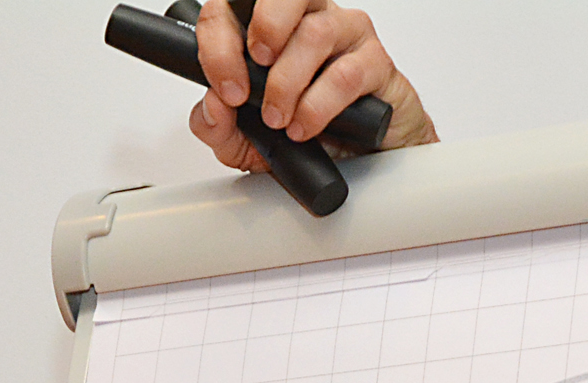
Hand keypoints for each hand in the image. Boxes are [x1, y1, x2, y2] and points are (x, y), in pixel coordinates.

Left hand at [190, 0, 436, 174]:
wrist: (356, 161)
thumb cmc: (301, 136)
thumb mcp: (243, 142)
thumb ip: (217, 126)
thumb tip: (212, 106)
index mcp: (271, 28)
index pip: (234, 5)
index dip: (219, 42)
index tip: (226, 89)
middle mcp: (309, 19)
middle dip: (262, 32)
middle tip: (253, 82)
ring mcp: (345, 35)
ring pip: (314, 33)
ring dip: (287, 84)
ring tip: (279, 119)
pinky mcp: (375, 62)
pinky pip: (346, 74)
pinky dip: (317, 106)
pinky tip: (305, 126)